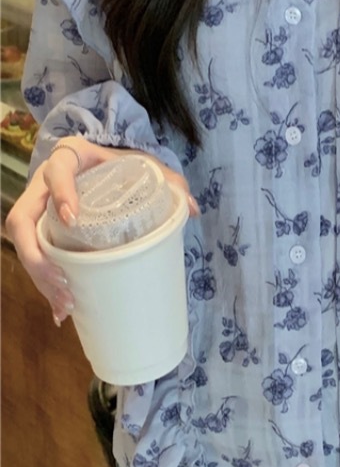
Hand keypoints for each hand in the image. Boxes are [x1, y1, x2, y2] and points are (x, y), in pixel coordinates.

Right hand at [5, 137, 197, 325]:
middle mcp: (44, 182)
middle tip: (65, 279)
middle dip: (37, 254)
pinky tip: (60, 308)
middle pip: (22, 217)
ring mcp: (38, 205)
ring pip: (23, 242)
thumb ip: (169, 182)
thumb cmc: (124, 162)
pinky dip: (43, 282)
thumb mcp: (146, 166)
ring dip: (39, 275)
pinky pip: (32, 253)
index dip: (60, 193)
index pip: (57, 170)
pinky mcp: (40, 226)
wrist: (109, 162)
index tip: (73, 218)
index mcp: (71, 157)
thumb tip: (191, 209)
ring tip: (66, 302)